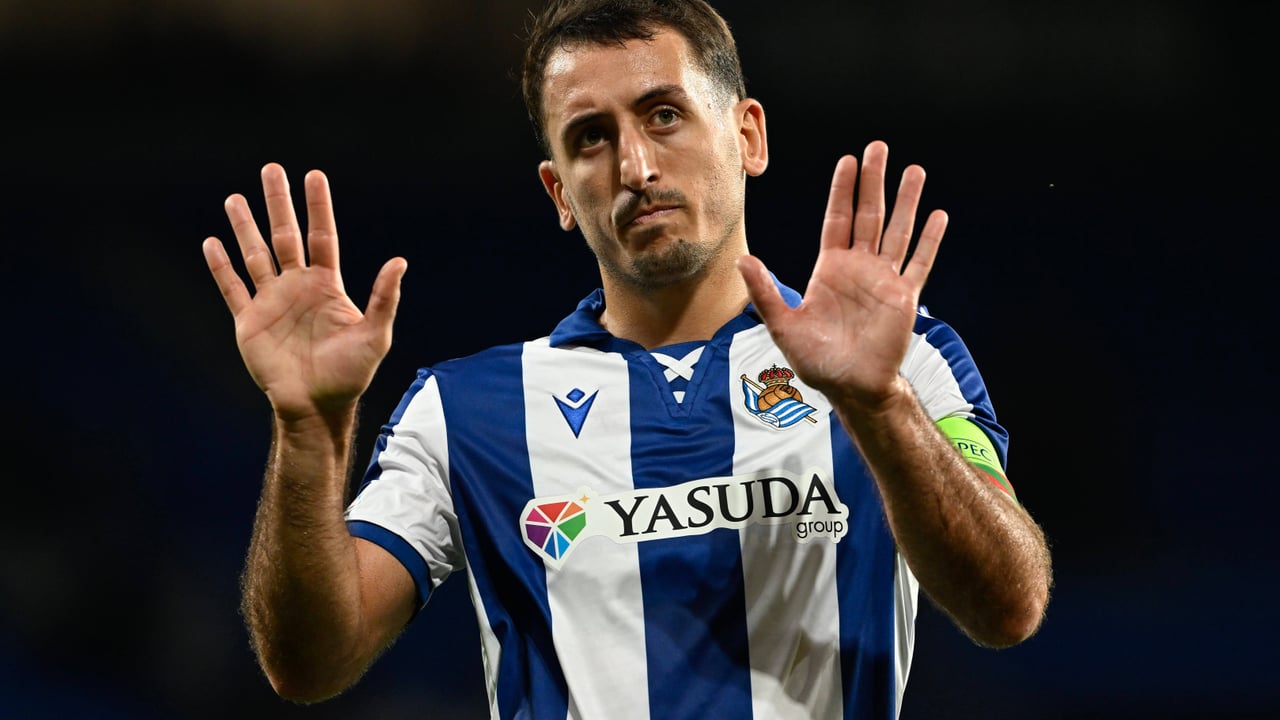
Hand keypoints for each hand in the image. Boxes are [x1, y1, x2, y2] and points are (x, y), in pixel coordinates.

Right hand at [202, 164, 406, 421]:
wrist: (316, 406)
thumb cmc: (350, 374)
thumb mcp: (375, 335)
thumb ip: (384, 298)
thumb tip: (400, 261)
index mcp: (327, 286)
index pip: (322, 236)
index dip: (317, 207)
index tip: (313, 175)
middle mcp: (298, 287)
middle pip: (285, 236)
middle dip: (278, 203)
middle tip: (271, 169)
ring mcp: (272, 302)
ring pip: (255, 255)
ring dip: (244, 227)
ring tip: (235, 198)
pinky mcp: (249, 321)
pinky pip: (232, 288)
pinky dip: (221, 266)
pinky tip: (212, 242)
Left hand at [738, 140, 946, 410]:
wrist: (851, 388)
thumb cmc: (816, 361)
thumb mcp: (784, 325)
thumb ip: (764, 291)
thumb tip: (742, 259)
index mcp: (830, 269)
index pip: (838, 219)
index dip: (842, 190)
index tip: (846, 161)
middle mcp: (859, 268)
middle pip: (869, 214)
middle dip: (873, 181)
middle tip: (879, 147)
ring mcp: (884, 280)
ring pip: (897, 231)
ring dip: (906, 201)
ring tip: (914, 170)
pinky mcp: (904, 298)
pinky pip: (919, 263)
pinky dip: (928, 240)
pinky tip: (937, 215)